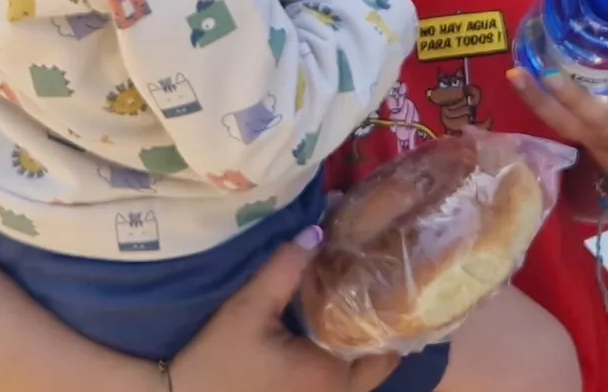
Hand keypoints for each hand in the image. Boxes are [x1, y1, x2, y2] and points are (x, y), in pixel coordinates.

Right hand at [168, 227, 397, 391]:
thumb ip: (285, 269)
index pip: (385, 346)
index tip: (386, 279)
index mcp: (332, 374)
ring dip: (361, 344)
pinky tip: (331, 330)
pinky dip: (343, 359)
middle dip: (379, 328)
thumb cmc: (216, 359)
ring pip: (361, 374)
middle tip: (373, 286)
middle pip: (379, 362)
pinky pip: (341, 383)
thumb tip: (316, 231)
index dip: (391, 313)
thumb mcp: (248, 309)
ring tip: (356, 301)